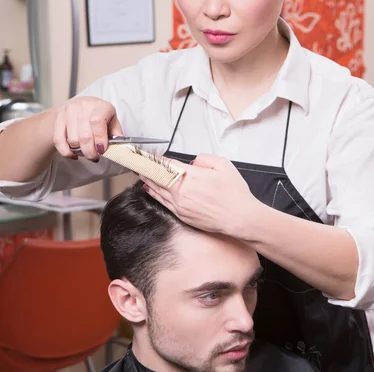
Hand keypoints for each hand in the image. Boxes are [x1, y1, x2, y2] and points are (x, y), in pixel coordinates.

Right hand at [51, 96, 122, 160]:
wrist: (77, 106)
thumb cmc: (98, 115)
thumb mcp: (111, 120)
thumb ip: (116, 131)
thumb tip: (120, 143)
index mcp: (100, 105)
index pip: (97, 122)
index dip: (100, 139)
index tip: (102, 150)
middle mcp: (83, 106)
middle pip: (84, 135)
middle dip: (90, 152)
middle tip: (94, 157)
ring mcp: (68, 111)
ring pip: (72, 140)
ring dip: (80, 152)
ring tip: (85, 153)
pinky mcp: (58, 118)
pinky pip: (58, 140)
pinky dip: (66, 152)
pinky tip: (73, 154)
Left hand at [140, 154, 259, 237]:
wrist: (240, 218)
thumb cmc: (234, 193)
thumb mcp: (223, 165)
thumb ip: (204, 159)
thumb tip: (192, 163)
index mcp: (190, 176)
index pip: (165, 164)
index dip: (152, 159)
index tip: (143, 155)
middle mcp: (181, 191)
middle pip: (156, 177)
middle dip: (144, 169)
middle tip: (134, 162)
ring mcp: (180, 205)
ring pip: (157, 190)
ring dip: (146, 180)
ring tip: (138, 173)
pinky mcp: (182, 215)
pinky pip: (163, 202)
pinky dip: (154, 194)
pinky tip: (149, 189)